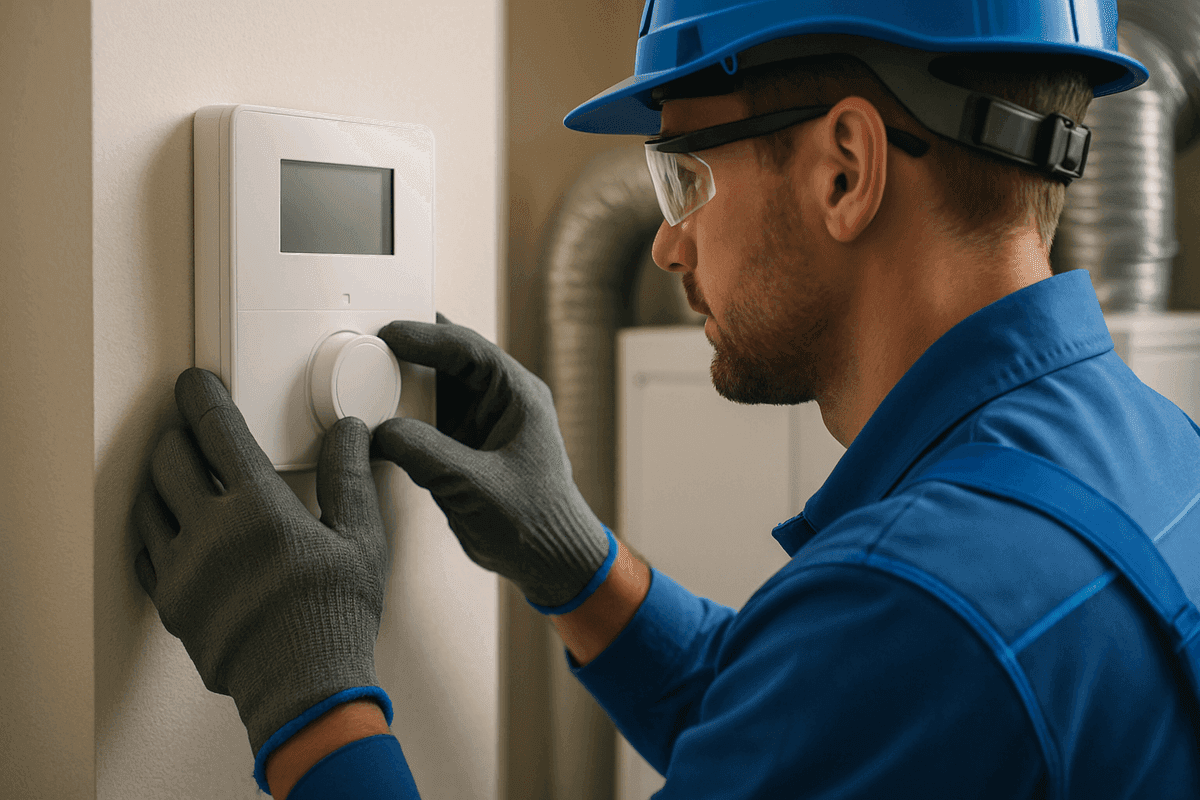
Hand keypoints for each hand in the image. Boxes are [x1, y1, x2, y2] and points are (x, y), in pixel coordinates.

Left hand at [133, 368, 388, 757]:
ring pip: (148, 501)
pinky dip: (155, 527)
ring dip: (162, 477)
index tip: (196, 382)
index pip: (216, 429)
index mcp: (259, 507)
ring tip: (180, 473)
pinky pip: (145, 550)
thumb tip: (350, 430)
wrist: (305, 687)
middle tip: (192, 428)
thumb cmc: (337, 615)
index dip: (202, 396)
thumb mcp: (362, 539)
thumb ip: (350, 477)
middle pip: (169, 457)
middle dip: (178, 433)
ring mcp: (183, 569)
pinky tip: (174, 526)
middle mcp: (210, 531)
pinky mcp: (170, 602)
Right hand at [371, 314, 613, 610]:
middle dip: (410, 350)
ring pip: (437, 385)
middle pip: (450, 358)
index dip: (426, 336)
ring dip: (404, 381)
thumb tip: (381, 432)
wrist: (549, 560)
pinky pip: (430, 416)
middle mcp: (502, 400)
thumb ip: (427, 455)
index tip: (388, 334)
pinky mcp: (465, 445)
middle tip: (368, 343)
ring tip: (366, 374)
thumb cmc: (535, 522)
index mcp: (519, 396)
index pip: (468, 349)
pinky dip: (404, 412)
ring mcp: (483, 421)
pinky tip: (378, 415)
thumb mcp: (476, 487)